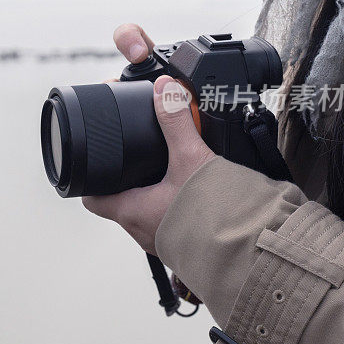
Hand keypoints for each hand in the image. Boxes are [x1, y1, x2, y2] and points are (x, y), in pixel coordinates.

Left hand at [82, 24, 214, 254]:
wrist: (254, 253)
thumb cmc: (216, 218)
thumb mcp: (192, 158)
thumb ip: (176, 122)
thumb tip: (164, 90)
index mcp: (132, 212)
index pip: (93, 200)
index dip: (89, 180)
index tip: (94, 163)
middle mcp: (143, 232)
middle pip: (121, 203)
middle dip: (128, 182)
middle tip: (136, 159)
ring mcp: (164, 243)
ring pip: (147, 214)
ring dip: (153, 194)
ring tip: (167, 170)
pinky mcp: (188, 247)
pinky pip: (173, 223)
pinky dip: (177, 206)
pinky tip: (194, 190)